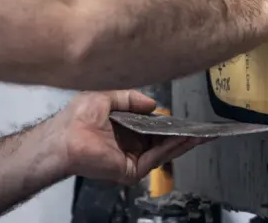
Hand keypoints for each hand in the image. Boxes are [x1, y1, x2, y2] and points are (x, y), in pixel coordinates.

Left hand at [52, 90, 208, 185]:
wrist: (64, 137)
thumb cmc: (77, 117)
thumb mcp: (106, 97)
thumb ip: (130, 98)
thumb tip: (153, 104)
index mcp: (123, 128)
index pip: (152, 128)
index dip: (169, 123)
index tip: (185, 118)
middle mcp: (129, 144)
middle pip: (162, 141)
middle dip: (183, 135)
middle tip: (203, 129)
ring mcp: (131, 158)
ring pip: (163, 151)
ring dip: (182, 142)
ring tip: (201, 133)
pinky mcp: (130, 169)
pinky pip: (155, 158)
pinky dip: (171, 148)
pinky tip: (184, 138)